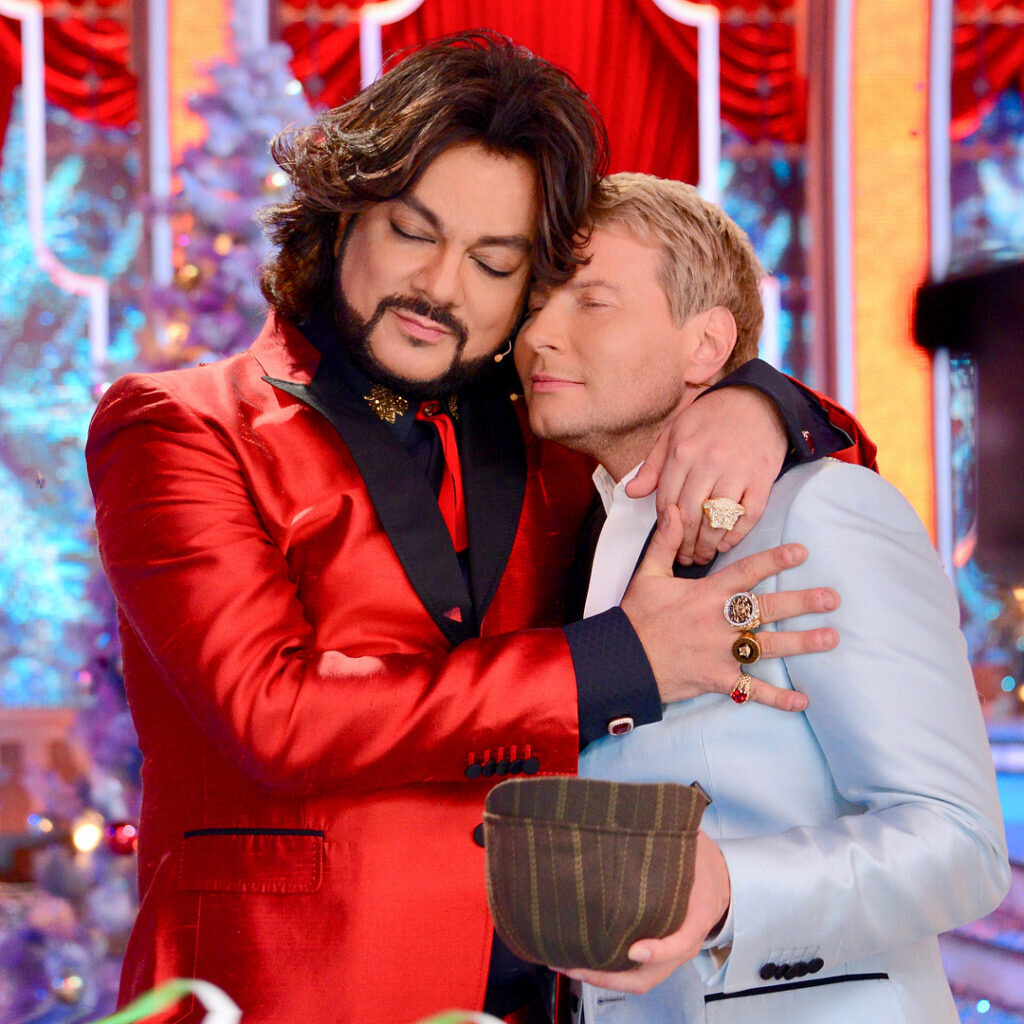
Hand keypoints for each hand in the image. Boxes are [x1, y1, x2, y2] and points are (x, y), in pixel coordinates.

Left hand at [560, 831, 730, 994]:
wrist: (720, 880)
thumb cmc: (700, 860)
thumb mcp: (692, 841)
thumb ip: (672, 832)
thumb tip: (642, 812)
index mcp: (697, 913)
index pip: (682, 941)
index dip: (660, 949)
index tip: (635, 947)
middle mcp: (683, 940)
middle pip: (651, 972)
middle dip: (610, 974)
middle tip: (577, 962)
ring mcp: (670, 953)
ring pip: (639, 979)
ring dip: (603, 977)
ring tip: (568, 963)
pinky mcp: (657, 954)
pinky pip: (634, 973)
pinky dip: (608, 972)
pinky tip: (582, 960)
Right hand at [620, 505, 837, 707]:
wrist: (622, 660)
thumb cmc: (636, 617)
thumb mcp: (648, 575)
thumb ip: (665, 542)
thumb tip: (676, 511)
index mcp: (705, 594)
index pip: (745, 572)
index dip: (774, 561)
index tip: (801, 553)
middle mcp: (718, 621)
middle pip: (766, 608)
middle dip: (801, 602)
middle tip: (831, 598)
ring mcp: (720, 652)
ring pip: (767, 646)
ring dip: (801, 643)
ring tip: (831, 637)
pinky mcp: (717, 679)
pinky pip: (751, 690)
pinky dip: (777, 698)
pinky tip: (803, 700)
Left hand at [625, 387, 786, 565]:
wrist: (757, 400)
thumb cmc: (710, 417)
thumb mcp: (674, 432)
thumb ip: (653, 466)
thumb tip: (631, 492)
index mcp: (683, 452)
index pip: (666, 501)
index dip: (665, 527)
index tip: (666, 542)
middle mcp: (709, 462)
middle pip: (690, 515)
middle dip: (684, 544)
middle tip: (683, 558)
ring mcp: (738, 470)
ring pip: (717, 520)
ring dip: (708, 545)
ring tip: (702, 556)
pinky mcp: (763, 477)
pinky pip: (749, 515)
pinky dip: (737, 535)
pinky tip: (726, 544)